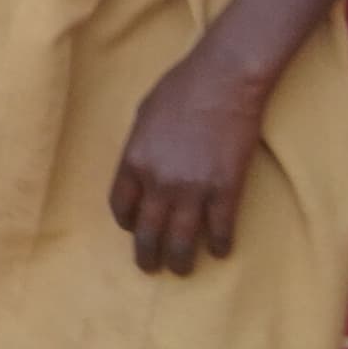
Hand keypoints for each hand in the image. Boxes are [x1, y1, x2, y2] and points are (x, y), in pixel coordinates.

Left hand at [109, 50, 272, 273]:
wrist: (224, 79)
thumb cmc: (181, 87)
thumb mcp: (144, 114)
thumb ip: (139, 146)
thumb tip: (141, 169)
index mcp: (134, 161)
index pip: (121, 206)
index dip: (126, 223)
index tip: (132, 229)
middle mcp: (158, 182)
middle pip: (147, 232)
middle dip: (147, 255)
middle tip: (151, 266)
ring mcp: (193, 188)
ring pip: (182, 240)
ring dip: (181, 260)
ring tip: (182, 269)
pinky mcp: (226, 189)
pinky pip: (220, 229)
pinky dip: (221, 244)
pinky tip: (220, 251)